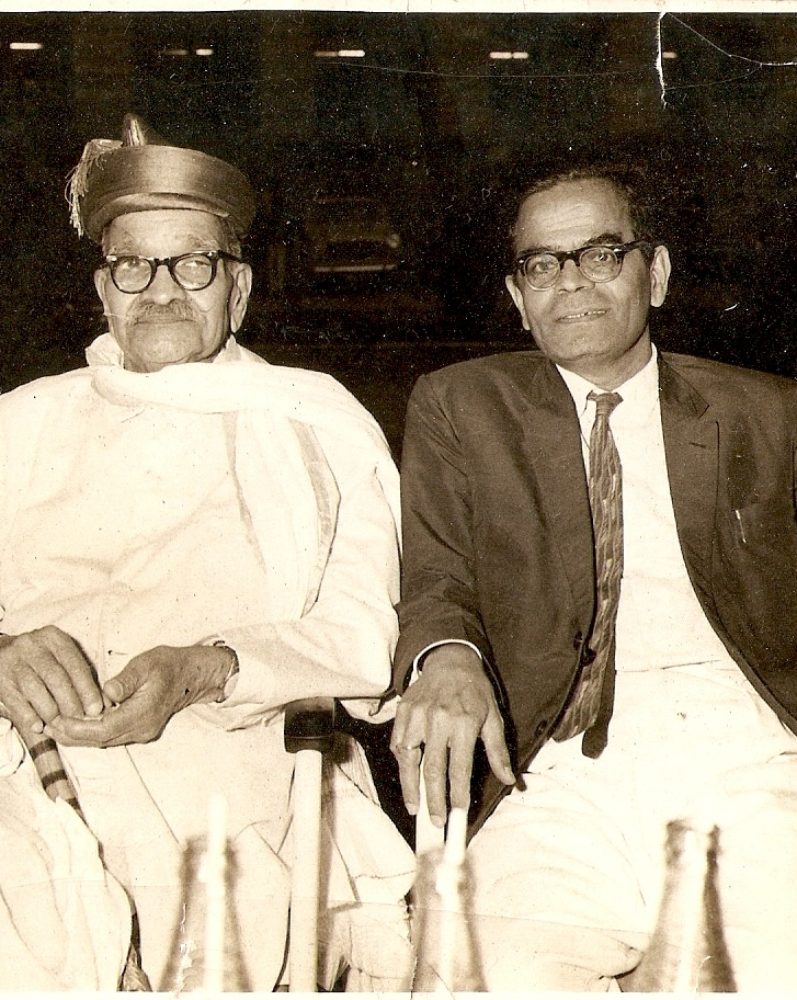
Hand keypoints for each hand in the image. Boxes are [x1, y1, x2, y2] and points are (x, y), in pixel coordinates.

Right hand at [0, 626, 102, 735]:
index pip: (75, 664)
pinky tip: (39, 727)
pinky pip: (17, 702)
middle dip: (71, 703)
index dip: (87, 689)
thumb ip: (80, 676)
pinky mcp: (0, 679)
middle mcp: (32, 646)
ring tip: (61, 726)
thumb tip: (104, 704)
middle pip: (57, 679)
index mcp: (54, 638)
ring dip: (52, 713)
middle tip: (80, 721)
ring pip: (37, 691)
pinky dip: (30, 717)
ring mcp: (13, 662)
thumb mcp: (60, 657)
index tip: (97, 709)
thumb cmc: (41, 659)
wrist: (0, 652)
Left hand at [43, 644, 232, 747]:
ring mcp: (142, 732)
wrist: (192, 675)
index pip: (104, 729)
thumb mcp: (147, 663)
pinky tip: (75, 723)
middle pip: (100, 740)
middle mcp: (142, 728)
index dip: (78, 728)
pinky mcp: (139, 731)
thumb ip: (126, 679)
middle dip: (71, 735)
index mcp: (144, 712)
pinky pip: (109, 736)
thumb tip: (107, 692)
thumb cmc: (169, 664)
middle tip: (46, 725)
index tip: (56, 720)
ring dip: (78, 736)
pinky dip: (89, 732)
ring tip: (54, 725)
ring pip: (103, 741)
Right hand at [390, 644, 513, 826]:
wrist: (450, 660)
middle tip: (436, 821)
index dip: (458, 793)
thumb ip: (498, 751)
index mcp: (463, 721)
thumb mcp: (493, 717)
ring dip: (410, 786)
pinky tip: (407, 777)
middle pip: (432, 768)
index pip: (459, 766)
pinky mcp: (403, 711)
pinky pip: (398, 743)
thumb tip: (509, 780)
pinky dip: (401, 763)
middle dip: (433, 799)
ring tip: (415, 807)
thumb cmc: (475, 692)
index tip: (458, 814)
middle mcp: (438, 719)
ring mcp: (417, 715)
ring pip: (408, 758)